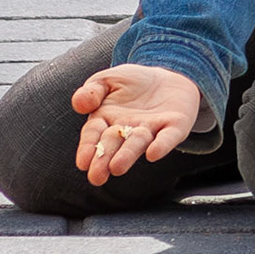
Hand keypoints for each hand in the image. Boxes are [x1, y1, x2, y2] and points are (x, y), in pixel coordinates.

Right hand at [71, 63, 202, 184]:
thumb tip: (79, 104)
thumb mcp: (106, 80)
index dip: (88, 147)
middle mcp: (128, 130)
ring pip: (138, 143)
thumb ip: (91, 91)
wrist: (167, 76)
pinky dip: (162, 145)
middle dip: (104, 160)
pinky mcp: (175, 126)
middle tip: (96, 177)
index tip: (82, 163)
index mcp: (106, 119)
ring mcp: (151, 129)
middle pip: (114, 144)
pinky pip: (168, 136)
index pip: (94, 134)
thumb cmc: (131, 83)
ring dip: (128, 155)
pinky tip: (153, 153)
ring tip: (117, 168)